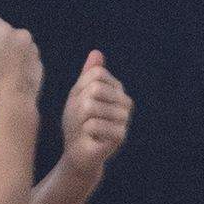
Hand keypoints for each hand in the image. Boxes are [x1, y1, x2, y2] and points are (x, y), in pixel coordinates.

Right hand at [0, 12, 41, 113]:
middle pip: (5, 32)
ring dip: (10, 52)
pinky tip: (14, 76)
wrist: (16, 100)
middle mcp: (23, 35)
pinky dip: (20, 62)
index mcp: (6, 30)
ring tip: (4, 71)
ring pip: (16, 44)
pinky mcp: (39, 63)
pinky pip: (25, 56)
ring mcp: (33, 49)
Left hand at [62, 50, 130, 172]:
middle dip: (78, 105)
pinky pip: (93, 125)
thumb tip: (97, 52)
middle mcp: (125, 102)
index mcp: (117, 89)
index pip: (96, 74)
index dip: (80, 88)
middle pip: (94, 89)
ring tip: (84, 129)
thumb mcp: (78, 95)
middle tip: (79, 119)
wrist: (78, 151)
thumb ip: (88, 75)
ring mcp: (124, 118)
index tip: (80, 102)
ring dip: (79, 120)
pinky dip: (85, 132)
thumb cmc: (78, 122)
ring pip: (91, 107)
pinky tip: (90, 138)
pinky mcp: (120, 135)